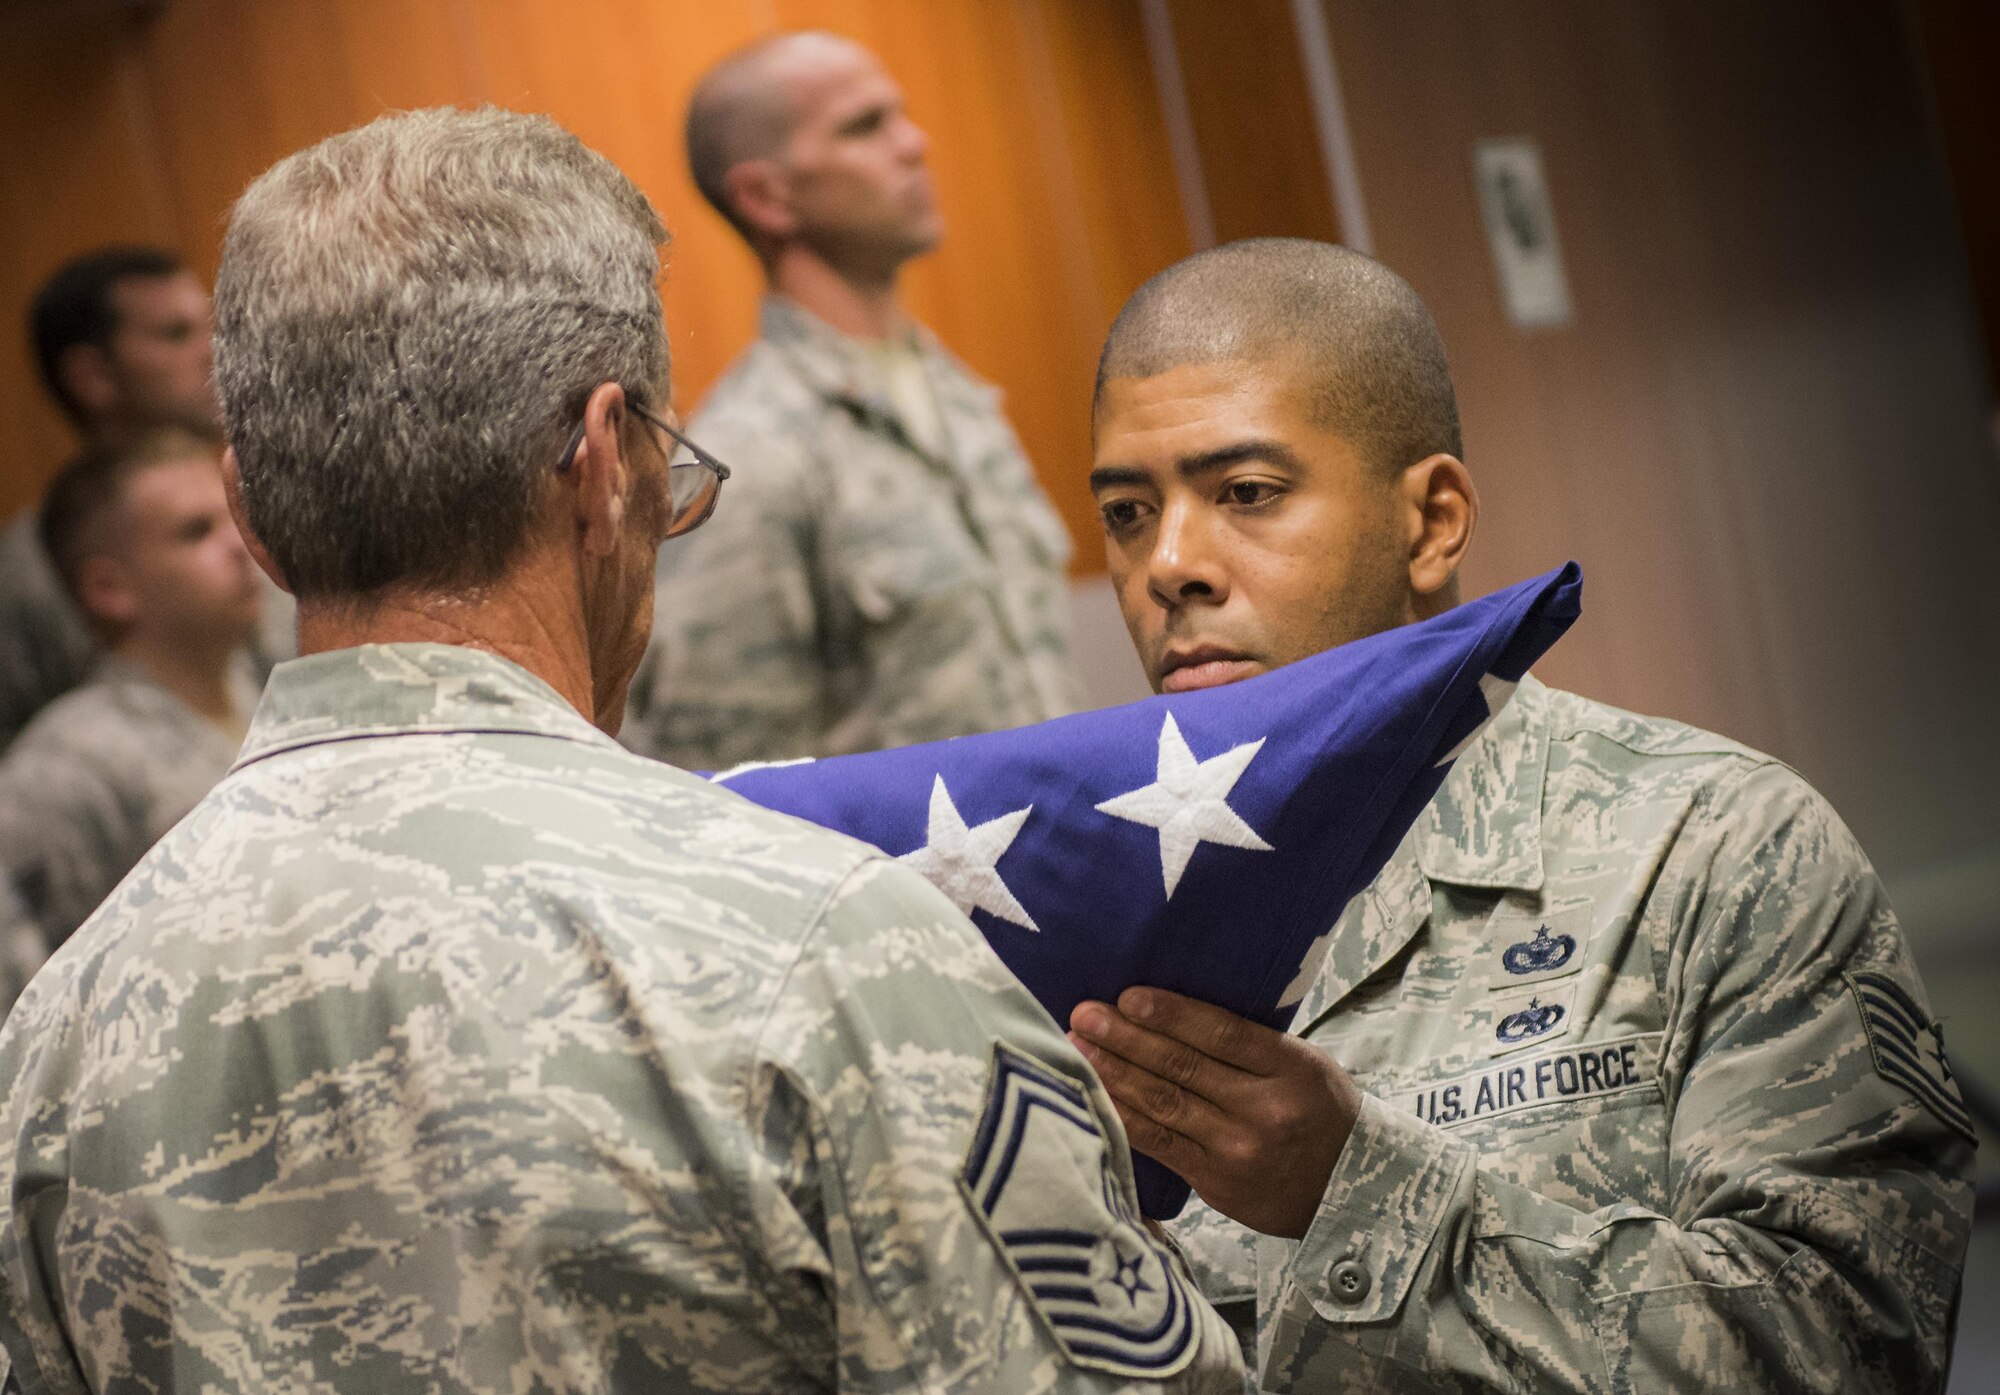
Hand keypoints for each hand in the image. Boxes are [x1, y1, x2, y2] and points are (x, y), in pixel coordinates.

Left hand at [1070, 988, 1360, 1239]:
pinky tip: (1095, 1096)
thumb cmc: (1319, 1112)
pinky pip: (1159, 1145)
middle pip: (1183, 1067)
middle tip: (1084, 1014)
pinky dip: (1124, 1118)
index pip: (1222, 1035)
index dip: (1171, 1015)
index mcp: (1292, 1070)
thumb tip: (1169, 1012)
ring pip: (1164, 1105)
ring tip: (1078, 1047)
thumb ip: (1248, 1045)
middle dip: (1126, 1039)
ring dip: (1114, 1073)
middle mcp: (1264, 1111)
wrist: (1350, 1190)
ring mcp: (1237, 1152)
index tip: (1128, 997)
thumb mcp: (1303, 1065)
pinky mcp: (1215, 1185)